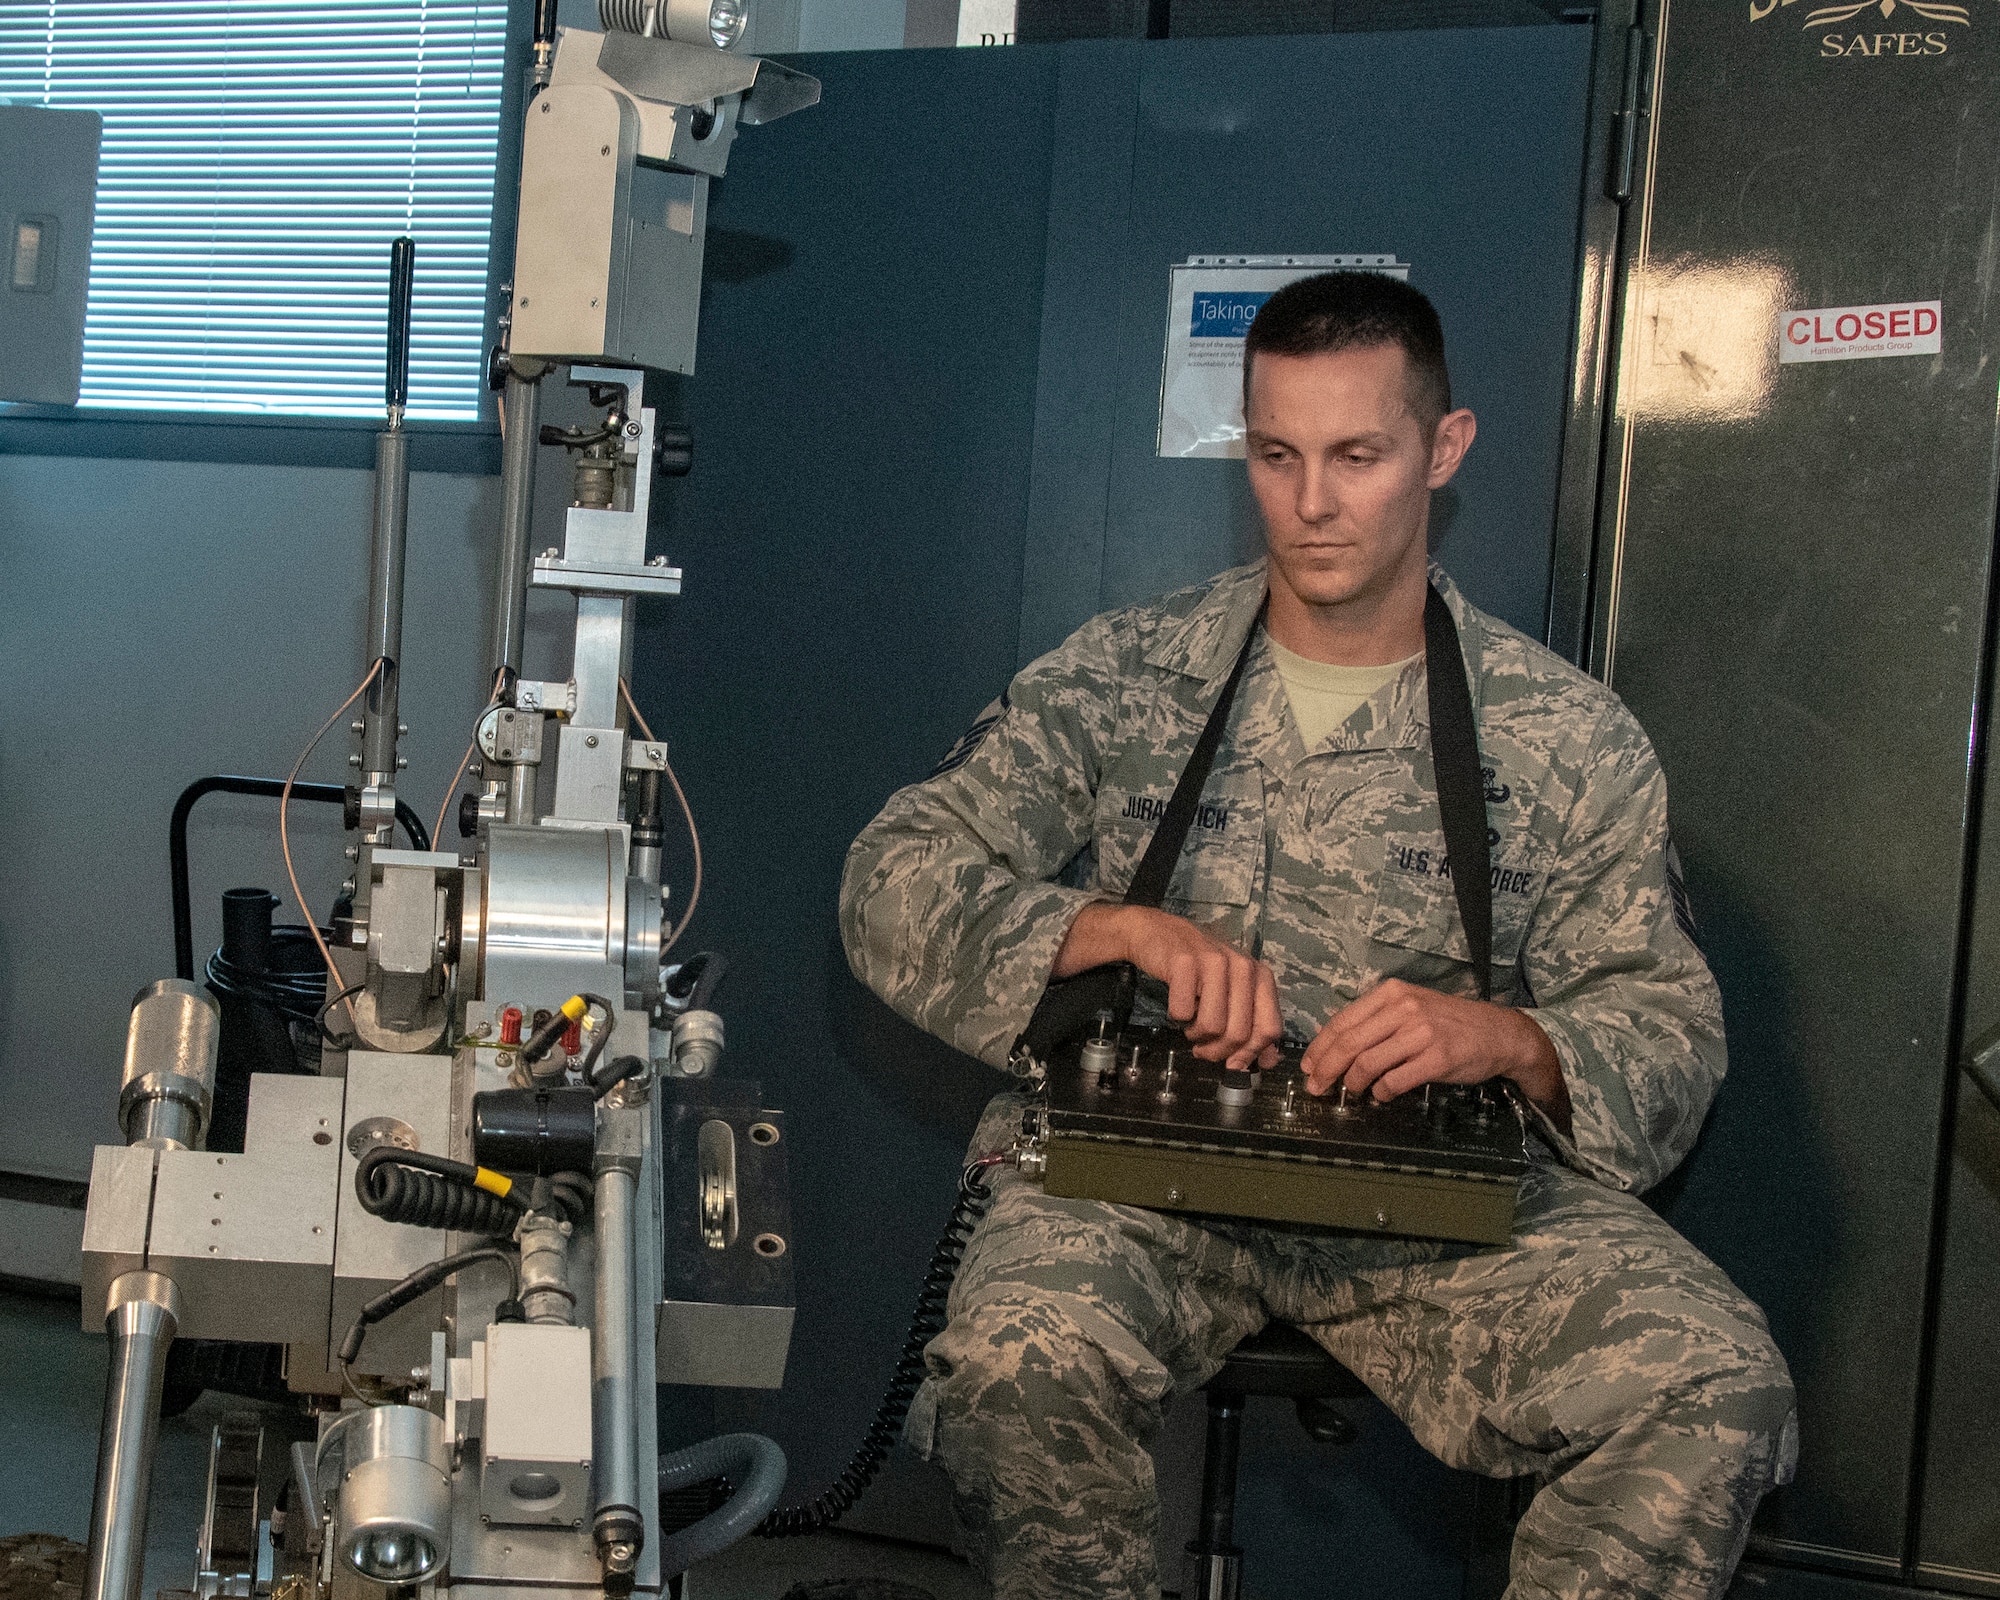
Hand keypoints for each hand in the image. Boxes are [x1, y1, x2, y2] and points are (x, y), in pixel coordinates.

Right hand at [1052, 904, 1282, 1071]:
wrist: (1158, 933)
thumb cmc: (1198, 967)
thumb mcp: (1233, 992)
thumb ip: (1253, 1024)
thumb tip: (1269, 1062)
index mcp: (1260, 976)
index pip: (1269, 1029)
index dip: (1250, 1053)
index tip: (1232, 1062)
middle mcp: (1243, 966)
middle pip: (1239, 1034)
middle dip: (1217, 1051)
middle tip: (1202, 1048)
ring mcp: (1214, 962)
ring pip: (1212, 1027)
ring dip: (1196, 1036)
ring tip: (1189, 1026)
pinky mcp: (1184, 962)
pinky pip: (1183, 1012)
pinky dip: (1176, 1017)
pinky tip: (1177, 1004)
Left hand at [1300, 978, 1570, 1129]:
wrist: (1498, 1032)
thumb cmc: (1449, 1022)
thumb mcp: (1411, 1007)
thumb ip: (1377, 1021)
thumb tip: (1335, 1049)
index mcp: (1391, 993)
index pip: (1342, 1021)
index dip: (1319, 1048)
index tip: (1308, 1066)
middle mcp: (1404, 1008)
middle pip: (1349, 1043)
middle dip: (1326, 1069)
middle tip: (1315, 1088)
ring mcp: (1422, 1033)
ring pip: (1368, 1063)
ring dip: (1352, 1083)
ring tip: (1350, 1092)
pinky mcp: (1438, 1058)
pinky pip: (1395, 1081)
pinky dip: (1381, 1092)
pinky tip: (1381, 1094)